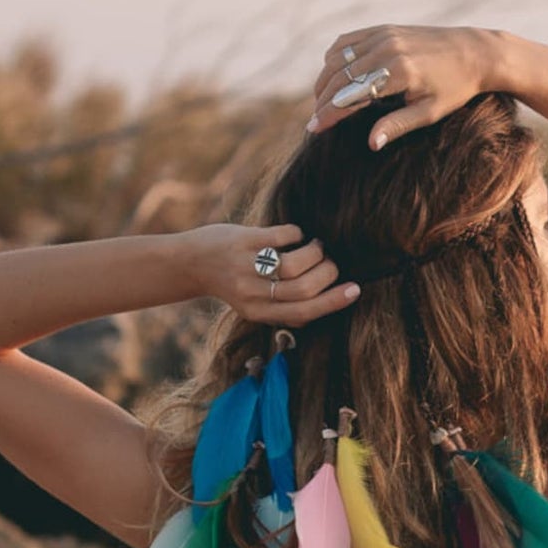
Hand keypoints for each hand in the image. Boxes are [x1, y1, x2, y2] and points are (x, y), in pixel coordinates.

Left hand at [189, 222, 360, 325]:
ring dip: (316, 252)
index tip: (355, 290)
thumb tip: (325, 302)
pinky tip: (297, 235)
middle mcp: (253, 294)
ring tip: (318, 246)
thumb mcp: (254, 304)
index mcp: (259, 313)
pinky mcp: (245, 241)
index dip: (333, 302)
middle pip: (303, 289)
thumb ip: (282, 308)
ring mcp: (248, 267)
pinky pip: (284, 236)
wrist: (192, 261)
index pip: (303, 313)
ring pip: (295, 264)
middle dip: (327, 274)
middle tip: (332, 263)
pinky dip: (298, 234)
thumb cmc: (232, 282)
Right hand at [306, 24, 501, 149]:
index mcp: (399, 73)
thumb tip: (371, 143)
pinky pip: (347, 41)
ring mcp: (384, 35)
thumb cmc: (456, 88)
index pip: (351, 95)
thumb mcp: (430, 112)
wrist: (475, 52)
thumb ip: (398, 125)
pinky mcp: (385, 28)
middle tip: (314, 120)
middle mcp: (387, 49)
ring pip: (338, 58)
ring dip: (324, 79)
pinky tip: (332, 75)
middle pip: (339, 76)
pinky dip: (334, 58)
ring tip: (322, 102)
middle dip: (321, 100)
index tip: (314, 128)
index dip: (329, 113)